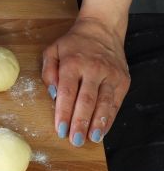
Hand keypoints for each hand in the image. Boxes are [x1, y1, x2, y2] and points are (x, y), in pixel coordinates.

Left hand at [42, 16, 129, 145]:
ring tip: (91, 139)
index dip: (63, 113)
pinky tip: (103, 130)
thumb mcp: (52, 51)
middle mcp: (93, 69)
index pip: (67, 93)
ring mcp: (110, 75)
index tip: (60, 129)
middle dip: (80, 123)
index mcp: (72, 63)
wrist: (101, 30)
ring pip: (104, 103)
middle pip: (86, 101)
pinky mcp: (122, 80)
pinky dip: (109, 118)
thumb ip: (48, 72)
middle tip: (74, 140)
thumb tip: (53, 94)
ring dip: (98, 124)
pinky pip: (116, 102)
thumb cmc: (72, 44)